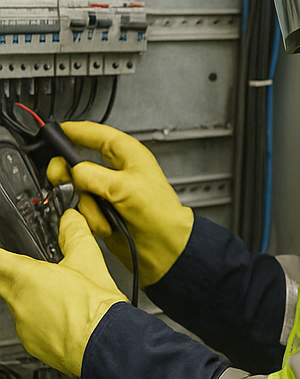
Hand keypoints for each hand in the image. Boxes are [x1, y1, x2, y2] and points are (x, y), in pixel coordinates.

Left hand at [0, 210, 126, 376]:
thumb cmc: (96, 308)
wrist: (105, 344)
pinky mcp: (32, 344)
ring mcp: (22, 325)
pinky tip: (67, 319)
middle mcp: (17, 301)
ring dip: (34, 299)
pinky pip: (31, 326)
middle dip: (12, 274)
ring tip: (63, 299)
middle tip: (35, 273)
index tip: (4, 257)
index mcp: (26, 276)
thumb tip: (71, 219)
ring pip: (20, 305)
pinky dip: (44, 321)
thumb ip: (75, 235)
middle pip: (2, 282)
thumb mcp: (89, 260)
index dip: (1, 256)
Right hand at [45, 121, 193, 285]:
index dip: (77, 131)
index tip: (57, 131)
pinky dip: (90, 219)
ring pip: (76, 189)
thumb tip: (70, 170)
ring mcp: (108, 192)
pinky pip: (81, 210)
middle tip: (62, 179)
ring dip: (87, 205)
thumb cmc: (159, 214)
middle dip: (70, 175)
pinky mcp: (102, 211)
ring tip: (104, 213)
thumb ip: (92, 175)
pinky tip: (105, 224)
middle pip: (78, 162)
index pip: (99, 135)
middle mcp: (117, 172)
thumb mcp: (123, 187)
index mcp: (129, 156)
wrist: (164, 247)